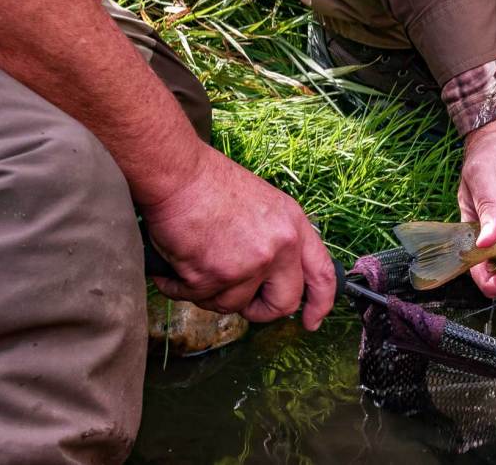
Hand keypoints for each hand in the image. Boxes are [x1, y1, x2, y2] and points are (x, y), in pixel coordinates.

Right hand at [142, 146, 335, 327]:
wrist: (178, 175)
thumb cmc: (211, 185)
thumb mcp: (265, 207)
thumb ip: (276, 241)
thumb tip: (273, 277)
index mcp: (294, 227)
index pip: (322, 274)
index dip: (320, 303)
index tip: (311, 321)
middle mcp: (279, 247)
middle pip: (283, 304)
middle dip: (260, 311)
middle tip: (242, 303)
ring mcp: (250, 263)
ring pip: (232, 305)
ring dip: (210, 293)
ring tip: (195, 264)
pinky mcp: (215, 275)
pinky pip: (196, 298)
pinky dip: (179, 287)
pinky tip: (174, 267)